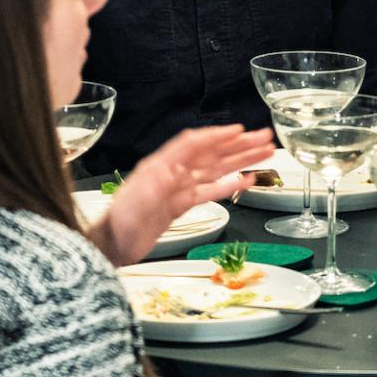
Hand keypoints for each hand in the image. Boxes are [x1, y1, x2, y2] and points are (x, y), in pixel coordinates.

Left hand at [88, 124, 275, 265]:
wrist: (111, 246)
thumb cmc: (119, 224)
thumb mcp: (134, 205)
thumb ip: (153, 188)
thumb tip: (170, 171)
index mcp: (161, 166)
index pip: (193, 144)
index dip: (217, 136)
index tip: (239, 130)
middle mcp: (173, 172)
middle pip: (211, 154)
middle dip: (238, 145)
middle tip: (265, 138)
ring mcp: (179, 188)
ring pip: (216, 170)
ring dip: (240, 161)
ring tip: (265, 153)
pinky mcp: (182, 205)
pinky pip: (210, 191)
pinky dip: (229, 186)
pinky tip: (248, 181)